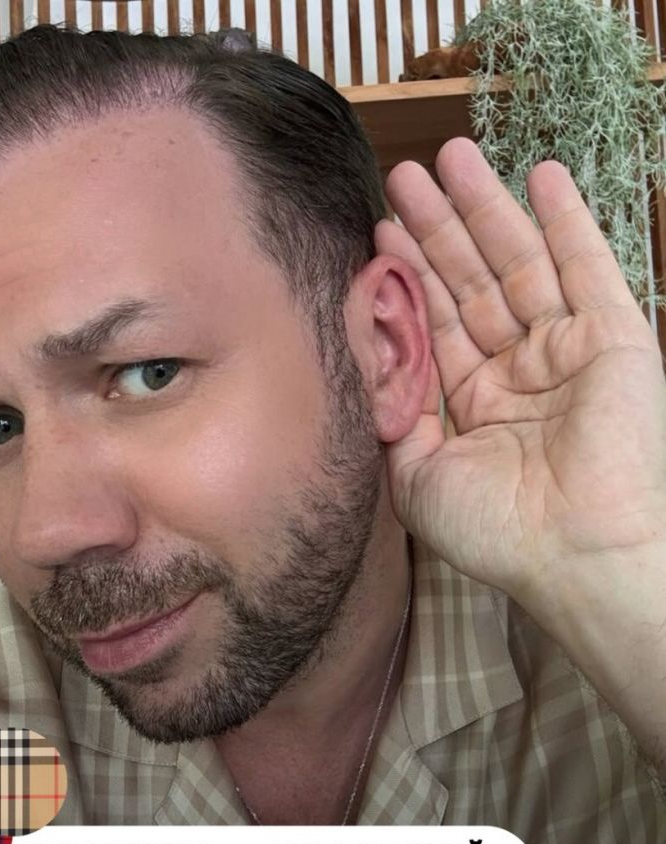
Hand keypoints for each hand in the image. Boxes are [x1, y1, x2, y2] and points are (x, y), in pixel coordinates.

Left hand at [377, 137, 665, 602]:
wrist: (573, 554)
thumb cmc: (495, 532)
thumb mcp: (417, 477)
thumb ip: (393, 420)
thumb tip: (364, 370)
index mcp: (474, 403)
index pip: (436, 322)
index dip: (407, 275)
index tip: (377, 230)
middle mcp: (519, 371)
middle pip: (470, 281)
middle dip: (437, 228)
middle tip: (403, 175)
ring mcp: (566, 351)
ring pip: (519, 262)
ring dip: (487, 207)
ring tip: (451, 155)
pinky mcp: (613, 338)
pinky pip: (589, 266)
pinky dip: (567, 220)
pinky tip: (541, 175)